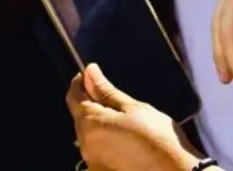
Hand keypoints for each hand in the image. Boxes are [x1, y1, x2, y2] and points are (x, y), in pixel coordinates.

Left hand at [66, 64, 201, 170]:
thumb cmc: (157, 137)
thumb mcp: (133, 107)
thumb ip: (106, 91)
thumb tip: (90, 71)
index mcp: (92, 124)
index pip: (74, 97)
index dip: (80, 83)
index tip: (89, 74)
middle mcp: (85, 145)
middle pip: (79, 117)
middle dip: (90, 103)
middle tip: (111, 95)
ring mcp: (92, 162)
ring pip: (87, 134)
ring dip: (97, 122)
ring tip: (121, 119)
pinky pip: (96, 150)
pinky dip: (103, 140)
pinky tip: (122, 139)